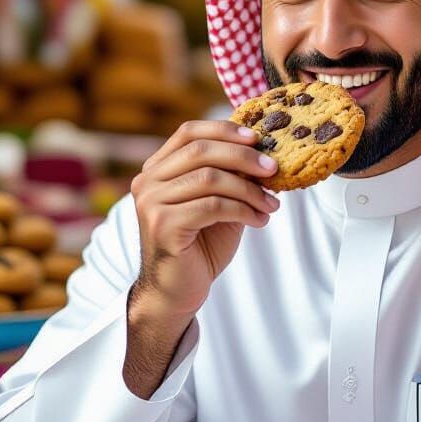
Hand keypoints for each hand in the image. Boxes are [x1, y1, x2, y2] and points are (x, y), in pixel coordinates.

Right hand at [129, 119, 278, 320]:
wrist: (178, 291)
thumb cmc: (200, 246)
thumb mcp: (219, 203)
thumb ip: (231, 177)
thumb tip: (263, 153)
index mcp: (157, 169)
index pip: (189, 132)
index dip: (224, 130)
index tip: (257, 138)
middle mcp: (147, 181)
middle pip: (200, 150)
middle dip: (243, 157)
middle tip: (273, 169)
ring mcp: (151, 203)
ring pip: (210, 178)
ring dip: (249, 190)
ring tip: (271, 204)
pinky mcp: (163, 226)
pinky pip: (213, 206)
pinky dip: (243, 210)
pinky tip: (259, 220)